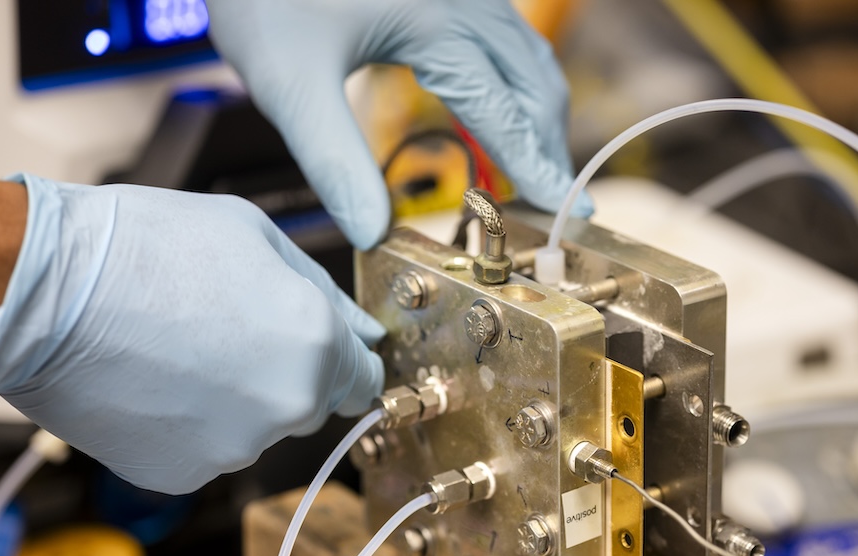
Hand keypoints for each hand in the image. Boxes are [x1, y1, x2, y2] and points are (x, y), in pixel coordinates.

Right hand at [0, 174, 383, 494]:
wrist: (44, 293)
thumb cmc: (144, 249)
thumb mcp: (256, 238)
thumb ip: (325, 294)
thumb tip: (365, 331)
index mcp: (314, 346)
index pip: (364, 380)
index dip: (344, 361)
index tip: (322, 350)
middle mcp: (285, 407)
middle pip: (311, 403)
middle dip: (287, 373)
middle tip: (230, 330)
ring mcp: (233, 448)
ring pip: (257, 427)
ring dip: (237, 399)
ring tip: (182, 349)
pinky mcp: (182, 475)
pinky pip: (208, 449)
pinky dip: (192, 425)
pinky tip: (157, 381)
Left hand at [206, 0, 592, 249]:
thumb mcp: (290, 83)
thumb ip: (335, 161)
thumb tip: (372, 232)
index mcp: (435, 22)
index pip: (503, 110)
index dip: (536, 165)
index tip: (567, 208)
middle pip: (533, 79)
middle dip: (546, 143)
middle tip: (552, 197)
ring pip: (526, 54)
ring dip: (536, 112)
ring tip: (533, 163)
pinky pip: (504, 36)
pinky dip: (515, 82)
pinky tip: (498, 108)